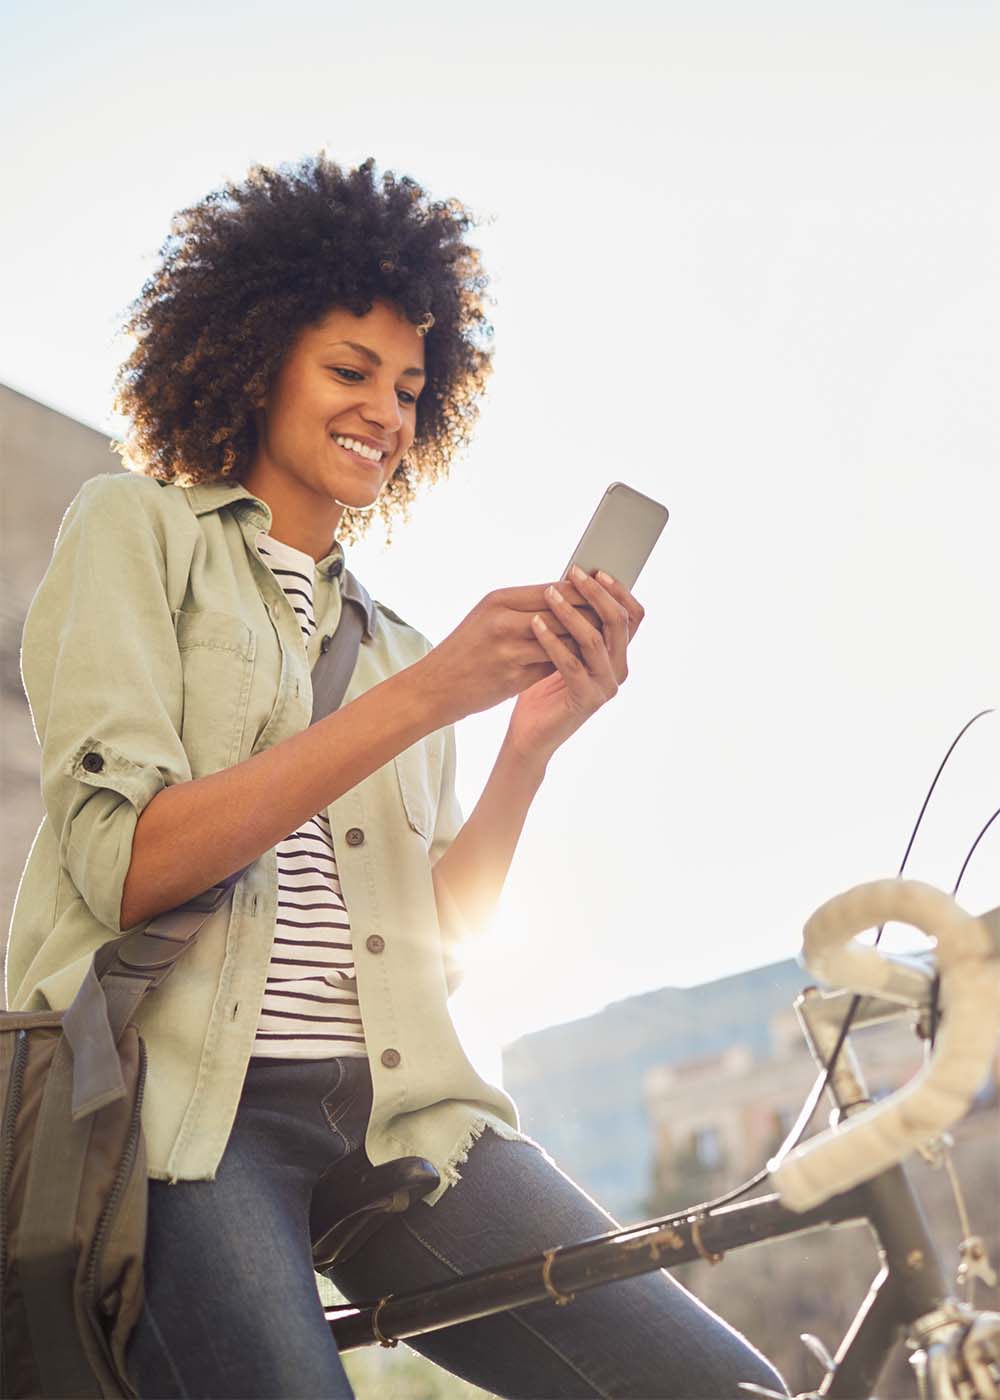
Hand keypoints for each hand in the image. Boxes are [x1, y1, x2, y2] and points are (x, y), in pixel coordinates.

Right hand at [415, 583, 594, 726]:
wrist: (434, 688)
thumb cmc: (465, 650)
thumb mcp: (488, 616)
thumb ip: (523, 607)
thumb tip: (565, 598)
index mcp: (499, 600)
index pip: (554, 589)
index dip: (582, 592)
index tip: (602, 594)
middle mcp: (504, 621)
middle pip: (563, 613)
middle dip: (590, 616)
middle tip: (612, 619)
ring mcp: (509, 650)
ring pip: (563, 640)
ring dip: (584, 642)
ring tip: (602, 642)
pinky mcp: (513, 677)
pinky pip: (552, 666)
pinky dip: (568, 663)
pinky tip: (581, 664)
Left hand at [505, 566, 644, 764]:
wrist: (531, 734)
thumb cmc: (542, 688)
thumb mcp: (562, 649)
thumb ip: (574, 624)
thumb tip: (574, 580)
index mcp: (617, 655)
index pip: (632, 616)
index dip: (618, 591)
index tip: (596, 570)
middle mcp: (618, 669)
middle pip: (618, 622)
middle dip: (596, 593)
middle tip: (574, 573)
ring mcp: (605, 686)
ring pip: (594, 639)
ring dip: (570, 612)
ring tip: (549, 593)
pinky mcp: (586, 699)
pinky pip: (571, 663)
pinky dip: (552, 640)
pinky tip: (535, 624)